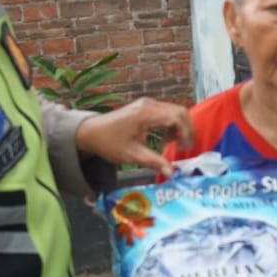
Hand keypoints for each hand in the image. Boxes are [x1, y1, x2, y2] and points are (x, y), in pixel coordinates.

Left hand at [73, 97, 192, 177]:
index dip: (186, 132)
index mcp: (146, 114)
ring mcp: (146, 104)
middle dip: (186, 130)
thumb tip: (171, 172)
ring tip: (172, 145)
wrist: (91, 132)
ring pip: (174, 111)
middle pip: (179, 111)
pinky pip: (165, 113)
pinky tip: (162, 140)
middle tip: (183, 148)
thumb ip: (153, 162)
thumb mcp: (132, 155)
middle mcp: (149, 104)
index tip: (184, 148)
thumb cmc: (109, 142)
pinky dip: (169, 126)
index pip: (177, 117)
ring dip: (177, 128)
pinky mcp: (144, 107)